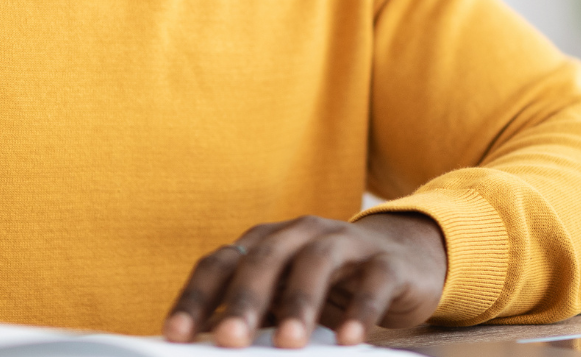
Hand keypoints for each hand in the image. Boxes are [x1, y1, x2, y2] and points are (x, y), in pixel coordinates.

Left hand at [163, 214, 446, 347]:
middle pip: (265, 259)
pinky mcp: (386, 261)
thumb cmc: (330, 286)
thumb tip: (208, 349)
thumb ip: (252, 317)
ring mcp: (345, 242)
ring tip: (289, 344)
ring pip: (316, 263)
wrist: (406, 259)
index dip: (196, 297)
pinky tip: (349, 339)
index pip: (221, 263)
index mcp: (265, 243)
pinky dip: (361, 310)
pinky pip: (374, 281)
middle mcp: (300, 234)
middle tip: (229, 341)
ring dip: (300, 303)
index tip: (175, 336)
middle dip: (244, 301)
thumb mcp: (284, 299)